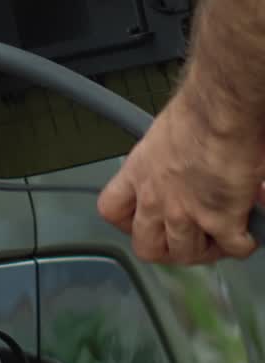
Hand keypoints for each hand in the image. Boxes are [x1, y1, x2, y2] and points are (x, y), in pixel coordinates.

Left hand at [97, 84, 264, 263]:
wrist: (222, 108)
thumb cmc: (197, 108)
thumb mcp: (164, 134)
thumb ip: (167, 159)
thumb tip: (187, 167)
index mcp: (140, 171)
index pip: (112, 210)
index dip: (127, 222)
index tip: (141, 221)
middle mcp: (155, 197)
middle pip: (146, 246)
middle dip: (166, 248)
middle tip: (184, 239)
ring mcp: (185, 214)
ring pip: (186, 254)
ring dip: (205, 249)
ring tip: (219, 236)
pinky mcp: (220, 221)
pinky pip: (232, 248)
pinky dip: (243, 243)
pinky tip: (248, 230)